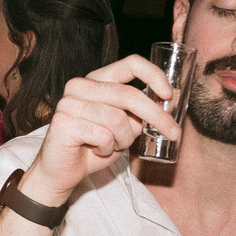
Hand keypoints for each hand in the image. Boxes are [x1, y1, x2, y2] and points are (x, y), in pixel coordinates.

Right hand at [24, 54, 177, 206]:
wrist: (62, 172)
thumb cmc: (94, 147)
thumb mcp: (124, 127)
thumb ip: (140, 113)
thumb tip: (168, 101)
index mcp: (97, 80)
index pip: (130, 64)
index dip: (154, 75)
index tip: (169, 95)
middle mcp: (80, 86)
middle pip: (129, 95)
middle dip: (157, 116)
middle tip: (174, 134)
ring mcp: (69, 103)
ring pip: (118, 119)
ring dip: (124, 139)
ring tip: (113, 146)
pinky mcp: (63, 122)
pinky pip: (103, 136)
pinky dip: (107, 149)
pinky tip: (97, 150)